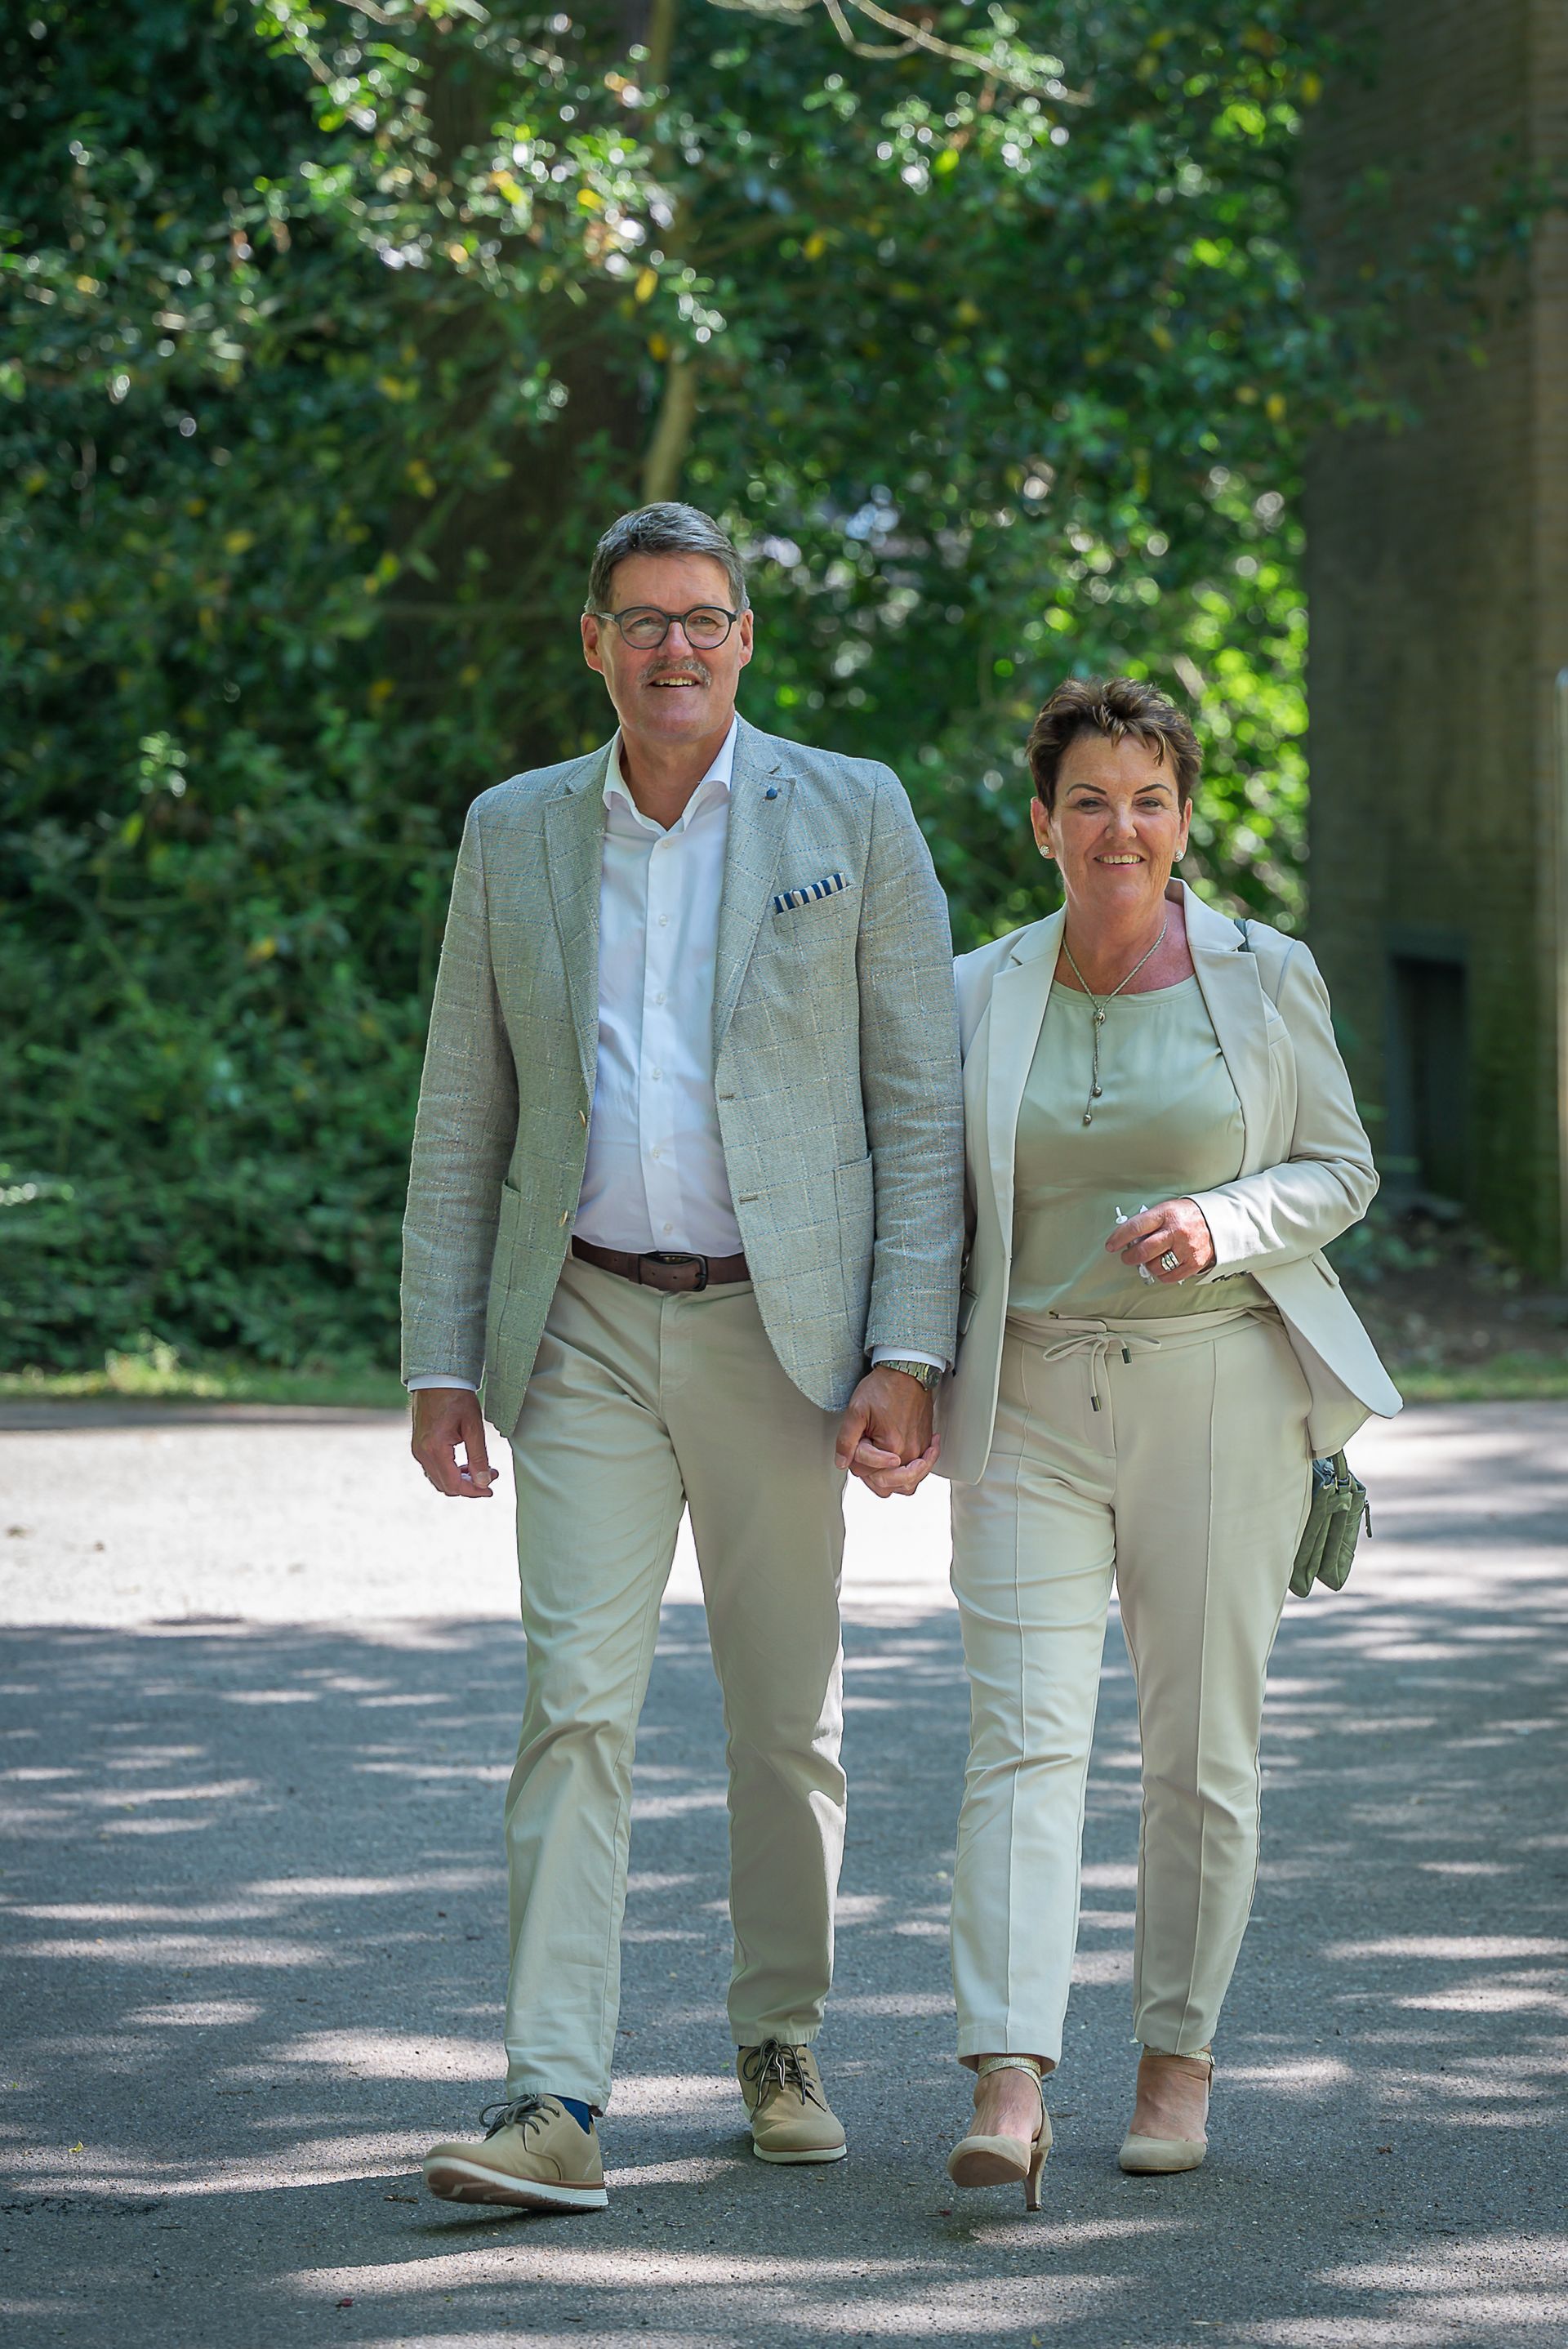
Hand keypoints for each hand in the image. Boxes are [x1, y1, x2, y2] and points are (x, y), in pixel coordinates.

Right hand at [411, 1386, 496, 1497]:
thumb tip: (484, 1482)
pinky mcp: (418, 1446)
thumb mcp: (473, 1426)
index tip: (491, 1489)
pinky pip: (433, 1469)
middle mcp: (421, 1453)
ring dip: (459, 1480)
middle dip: (469, 1486)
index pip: (454, 1484)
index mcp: (434, 1449)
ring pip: (438, 1479)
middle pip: (445, 1486)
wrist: (436, 1378)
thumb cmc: (456, 1396)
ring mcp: (417, 1450)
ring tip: (481, 1468)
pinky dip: (449, 1472)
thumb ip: (479, 1457)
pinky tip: (464, 1463)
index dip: (474, 1491)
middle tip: (491, 1475)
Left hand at [834, 1366, 937, 1498]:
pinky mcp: (926, 1444)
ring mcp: (921, 1450)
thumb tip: (842, 1462)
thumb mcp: (856, 1411)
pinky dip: (910, 1473)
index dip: (854, 1457)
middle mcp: (910, 1452)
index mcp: (892, 1447)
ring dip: (891, 1481)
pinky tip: (900, 1462)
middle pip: (887, 1486)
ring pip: (906, 1485)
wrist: (907, 1372)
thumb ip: (846, 1441)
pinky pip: (920, 1472)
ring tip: (881, 1466)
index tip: (858, 1439)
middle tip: (865, 1456)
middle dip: (871, 1475)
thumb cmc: (884, 1387)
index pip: (865, 1471)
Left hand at [1107, 1197, 1215, 1284]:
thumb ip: (1148, 1223)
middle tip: (1127, 1257)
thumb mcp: (1166, 1210)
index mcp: (1166, 1214)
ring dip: (1148, 1265)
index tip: (1111, 1245)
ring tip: (1150, 1259)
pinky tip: (1162, 1265)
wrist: (1215, 1221)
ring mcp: (1186, 1248)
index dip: (1119, 1238)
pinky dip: (1161, 1274)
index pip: (1136, 1227)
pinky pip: (1169, 1276)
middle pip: (1144, 1251)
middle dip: (1130, 1257)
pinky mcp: (1194, 1263)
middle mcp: (1176, 1232)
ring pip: (1156, 1266)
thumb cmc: (1185, 1215)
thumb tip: (1128, 1239)